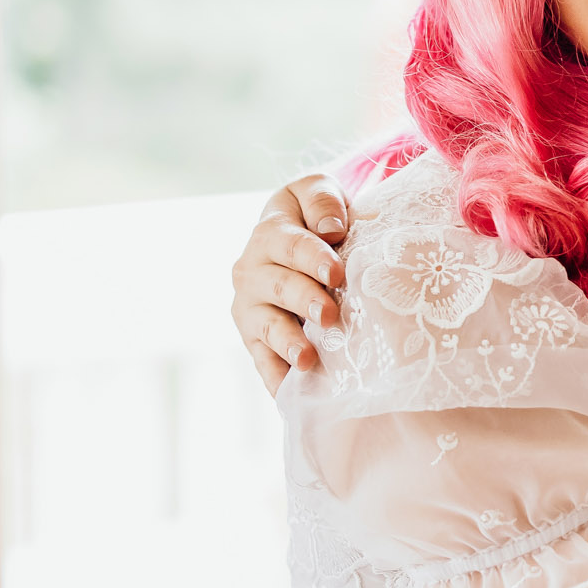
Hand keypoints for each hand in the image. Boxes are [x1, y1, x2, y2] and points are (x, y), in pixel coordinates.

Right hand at [231, 174, 349, 393]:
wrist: (306, 239)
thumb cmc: (320, 215)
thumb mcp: (320, 191)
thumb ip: (323, 201)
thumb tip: (330, 229)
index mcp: (271, 229)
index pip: (290, 244)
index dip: (313, 257)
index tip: (337, 272)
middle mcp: (252, 268)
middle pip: (278, 286)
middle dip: (304, 300)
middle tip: (330, 314)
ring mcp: (250, 306)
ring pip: (267, 325)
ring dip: (288, 341)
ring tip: (308, 358)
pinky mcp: (253, 337)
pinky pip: (262, 360)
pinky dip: (275, 378)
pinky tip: (289, 396)